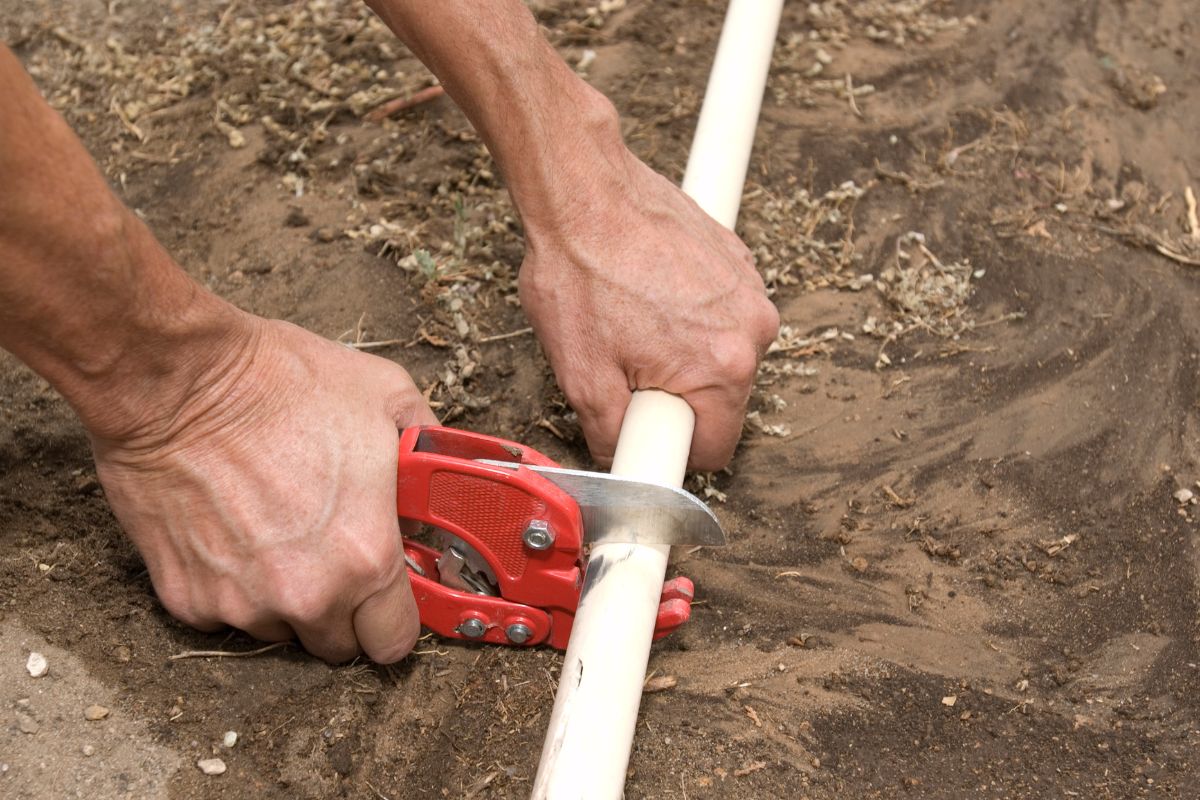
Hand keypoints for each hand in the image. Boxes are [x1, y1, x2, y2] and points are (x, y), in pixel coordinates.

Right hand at [90, 316, 436, 662]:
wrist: (179, 383)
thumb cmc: (281, 385)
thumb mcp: (387, 398)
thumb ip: (426, 447)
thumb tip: (442, 469)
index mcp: (366, 558)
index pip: (395, 641)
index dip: (396, 618)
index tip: (390, 595)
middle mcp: (307, 595)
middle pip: (338, 645)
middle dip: (344, 609)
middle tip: (334, 556)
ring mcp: (242, 602)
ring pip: (280, 629)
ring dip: (286, 599)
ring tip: (277, 533)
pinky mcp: (188, 598)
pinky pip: (223, 612)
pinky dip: (232, 585)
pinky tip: (232, 530)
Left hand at [518, 150, 778, 470]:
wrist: (582, 189)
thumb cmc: (579, 271)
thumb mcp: (581, 376)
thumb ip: (611, 433)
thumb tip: (622, 455)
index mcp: (723, 366)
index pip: (717, 447)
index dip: (671, 447)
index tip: (644, 427)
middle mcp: (752, 327)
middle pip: (721, 399)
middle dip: (675, 394)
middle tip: (626, 363)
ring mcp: (749, 288)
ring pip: (720, 353)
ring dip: (681, 351)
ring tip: (632, 319)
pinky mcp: (737, 259)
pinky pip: (717, 311)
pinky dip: (687, 312)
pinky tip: (646, 291)